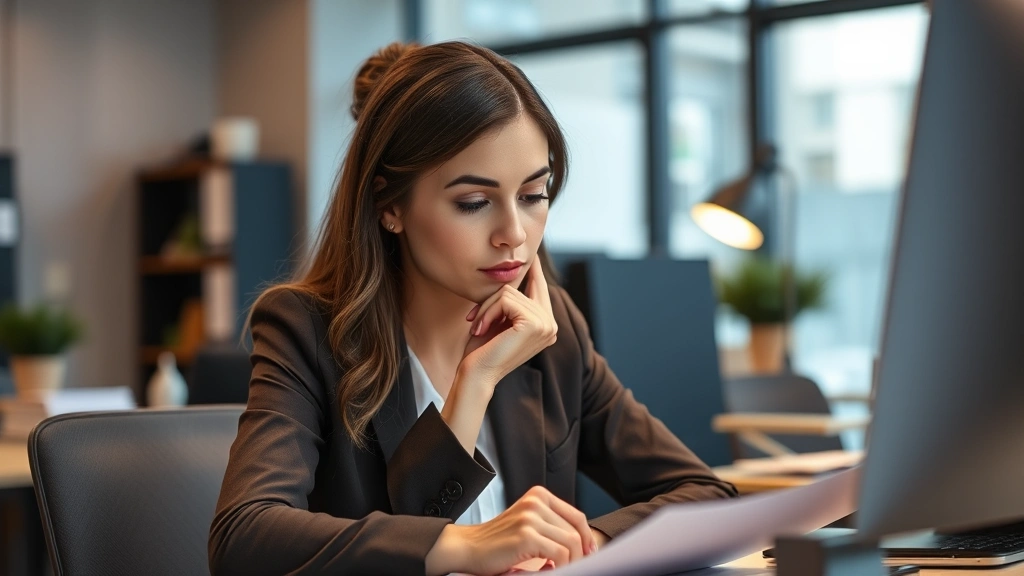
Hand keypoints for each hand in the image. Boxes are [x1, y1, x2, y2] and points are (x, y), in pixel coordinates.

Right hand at [425, 486, 596, 575]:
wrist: (467, 548)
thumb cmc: (497, 542)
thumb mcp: (527, 524)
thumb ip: (550, 525)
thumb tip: (582, 543)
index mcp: (539, 495)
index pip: (576, 516)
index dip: (586, 538)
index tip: (588, 553)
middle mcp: (536, 502)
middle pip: (575, 530)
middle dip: (580, 552)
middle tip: (576, 566)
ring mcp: (531, 517)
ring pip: (570, 543)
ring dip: (571, 561)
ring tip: (560, 569)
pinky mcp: (527, 535)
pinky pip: (560, 554)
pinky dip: (561, 566)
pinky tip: (548, 570)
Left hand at [460, 261, 557, 387]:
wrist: (476, 375)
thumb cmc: (482, 350)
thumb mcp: (499, 320)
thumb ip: (511, 301)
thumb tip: (516, 271)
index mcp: (546, 325)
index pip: (540, 288)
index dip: (535, 270)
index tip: (534, 255)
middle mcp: (551, 325)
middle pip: (519, 288)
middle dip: (492, 301)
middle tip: (475, 320)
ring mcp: (546, 325)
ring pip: (509, 292)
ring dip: (486, 308)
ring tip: (478, 327)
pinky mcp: (534, 323)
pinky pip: (505, 300)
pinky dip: (488, 311)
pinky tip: (481, 329)